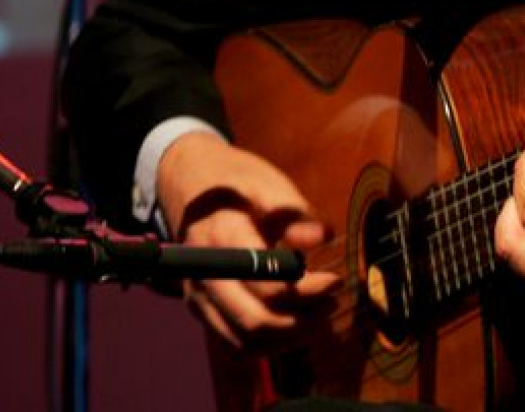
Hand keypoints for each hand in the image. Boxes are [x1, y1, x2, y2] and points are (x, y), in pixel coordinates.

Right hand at [155, 132, 341, 350]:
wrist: (189, 188)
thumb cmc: (236, 183)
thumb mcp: (268, 184)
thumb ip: (296, 213)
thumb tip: (324, 236)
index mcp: (221, 238)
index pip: (265, 283)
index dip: (307, 289)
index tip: (335, 280)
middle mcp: (204, 275)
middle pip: (255, 322)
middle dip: (302, 319)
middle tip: (333, 301)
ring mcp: (199, 297)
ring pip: (247, 341)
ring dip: (291, 335)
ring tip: (322, 312)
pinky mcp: (204, 310)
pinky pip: (239, 341)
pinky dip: (273, 340)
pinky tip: (301, 320)